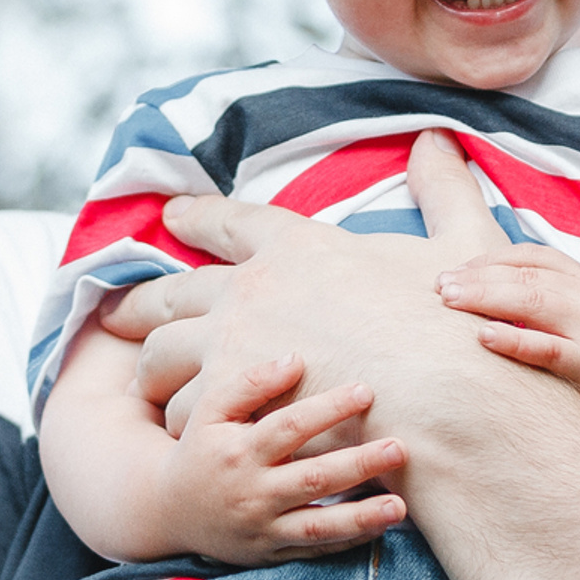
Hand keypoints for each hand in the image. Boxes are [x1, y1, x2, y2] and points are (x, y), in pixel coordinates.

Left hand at [93, 134, 516, 443]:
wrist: (447, 400)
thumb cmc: (457, 327)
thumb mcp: (462, 243)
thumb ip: (444, 190)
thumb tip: (439, 141)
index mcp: (300, 245)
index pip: (232, 222)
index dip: (197, 218)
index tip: (172, 216)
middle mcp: (252, 289)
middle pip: (173, 293)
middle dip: (139, 303)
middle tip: (117, 313)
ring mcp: (232, 347)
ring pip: (162, 360)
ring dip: (155, 376)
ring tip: (148, 389)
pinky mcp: (228, 404)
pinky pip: (183, 414)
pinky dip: (185, 426)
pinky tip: (189, 438)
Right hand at [158, 351, 409, 563]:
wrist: (168, 511)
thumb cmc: (200, 448)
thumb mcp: (210, 411)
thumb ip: (250, 383)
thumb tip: (296, 359)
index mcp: (238, 453)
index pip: (289, 428)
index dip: (328, 408)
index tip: (366, 391)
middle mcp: (252, 493)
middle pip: (312, 479)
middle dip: (358, 464)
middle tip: (399, 448)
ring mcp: (263, 528)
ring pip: (318, 526)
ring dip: (361, 517)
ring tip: (400, 506)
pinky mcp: (271, 553)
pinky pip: (315, 549)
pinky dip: (348, 540)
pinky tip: (382, 526)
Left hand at [432, 245, 579, 436]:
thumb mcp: (570, 314)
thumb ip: (534, 297)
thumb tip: (466, 286)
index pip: (529, 256)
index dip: (486, 260)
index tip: (450, 272)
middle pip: (526, 276)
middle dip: (478, 278)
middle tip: (440, 287)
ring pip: (534, 301)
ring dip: (487, 298)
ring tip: (451, 301)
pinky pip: (547, 347)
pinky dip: (514, 338)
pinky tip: (483, 336)